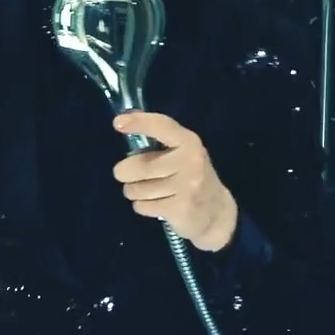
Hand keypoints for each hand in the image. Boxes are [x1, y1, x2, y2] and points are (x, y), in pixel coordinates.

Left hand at [111, 111, 238, 251]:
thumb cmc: (191, 176)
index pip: (161, 126)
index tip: (117, 123)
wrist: (217, 212)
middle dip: (125, 173)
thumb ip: (159, 140)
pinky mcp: (180, 209)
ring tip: (148, 191)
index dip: (139, 122)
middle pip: (139, 166)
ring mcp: (187, 186)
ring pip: (136, 189)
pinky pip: (142, 206)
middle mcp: (190, 161)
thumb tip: (123, 122)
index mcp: (189, 142)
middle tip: (128, 175)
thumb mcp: (183, 153)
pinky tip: (156, 204)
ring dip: (134, 192)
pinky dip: (142, 206)